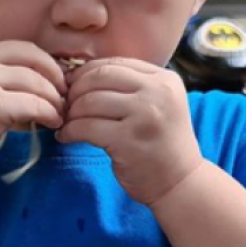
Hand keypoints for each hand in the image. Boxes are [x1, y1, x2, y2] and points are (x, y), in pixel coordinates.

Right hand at [0, 40, 67, 181]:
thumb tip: (41, 74)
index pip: (21, 48)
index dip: (45, 63)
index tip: (57, 81)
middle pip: (32, 60)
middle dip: (55, 78)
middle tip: (65, 97)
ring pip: (36, 83)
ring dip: (54, 99)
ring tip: (59, 114)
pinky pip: (34, 105)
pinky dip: (49, 114)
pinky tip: (52, 124)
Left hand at [57, 57, 203, 206]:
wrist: (180, 182)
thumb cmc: (160, 144)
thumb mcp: (156, 105)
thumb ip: (128, 87)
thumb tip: (77, 75)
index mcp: (164, 79)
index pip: (114, 64)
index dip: (85, 72)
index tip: (71, 85)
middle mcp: (157, 93)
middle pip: (99, 77)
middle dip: (75, 90)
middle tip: (65, 105)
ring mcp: (144, 116)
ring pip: (89, 101)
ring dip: (70, 113)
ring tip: (66, 123)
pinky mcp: (127, 140)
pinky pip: (85, 127)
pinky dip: (69, 131)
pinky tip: (66, 137)